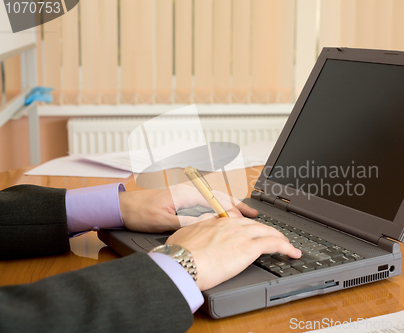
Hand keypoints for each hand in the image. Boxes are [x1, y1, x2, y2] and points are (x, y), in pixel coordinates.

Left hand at [119, 184, 257, 232]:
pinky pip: (207, 201)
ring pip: (214, 197)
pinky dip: (219, 206)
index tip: (245, 218)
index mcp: (186, 194)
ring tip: (244, 214)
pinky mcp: (182, 199)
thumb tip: (208, 223)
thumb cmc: (140, 213)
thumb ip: (187, 222)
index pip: (216, 200)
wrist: (123, 207)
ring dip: (230, 205)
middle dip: (237, 204)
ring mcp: (186, 194)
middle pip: (219, 196)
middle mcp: (188, 191)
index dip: (233, 209)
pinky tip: (223, 214)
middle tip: (253, 214)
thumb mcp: (164, 220)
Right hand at [166, 214, 301, 290]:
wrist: (181, 262)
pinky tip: (292, 252)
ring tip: (286, 245)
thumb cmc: (177, 254)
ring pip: (267, 232)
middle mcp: (230, 224)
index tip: (252, 230)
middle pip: (255, 225)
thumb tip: (190, 237)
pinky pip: (274, 244)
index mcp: (215, 221)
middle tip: (274, 238)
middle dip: (267, 231)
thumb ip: (192, 233)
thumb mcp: (182, 236)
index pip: (238, 220)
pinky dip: (286, 248)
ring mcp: (241, 234)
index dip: (248, 225)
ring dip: (279, 238)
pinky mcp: (249, 247)